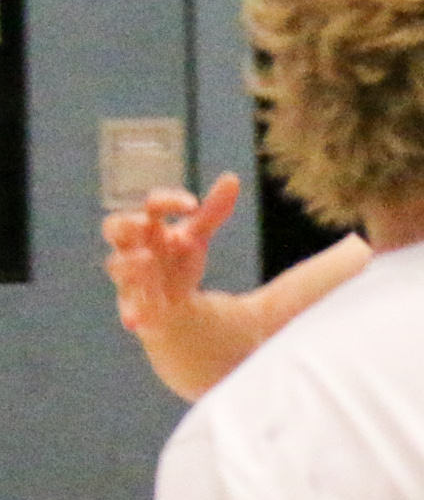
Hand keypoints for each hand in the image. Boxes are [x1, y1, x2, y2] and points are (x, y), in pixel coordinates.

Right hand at [103, 172, 236, 334]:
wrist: (171, 299)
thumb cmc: (178, 258)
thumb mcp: (197, 234)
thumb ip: (213, 210)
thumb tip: (232, 178)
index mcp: (151, 226)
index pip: (151, 204)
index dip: (168, 200)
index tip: (193, 203)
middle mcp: (135, 247)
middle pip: (115, 226)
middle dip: (127, 223)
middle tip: (145, 223)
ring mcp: (131, 275)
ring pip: (117, 265)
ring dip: (130, 263)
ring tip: (147, 260)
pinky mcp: (133, 303)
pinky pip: (127, 307)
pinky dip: (132, 312)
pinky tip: (137, 321)